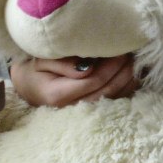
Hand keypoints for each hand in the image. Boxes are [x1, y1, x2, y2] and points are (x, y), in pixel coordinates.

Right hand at [8, 54, 137, 106]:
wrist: (29, 87)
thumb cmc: (36, 70)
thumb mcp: (42, 61)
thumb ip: (62, 63)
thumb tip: (87, 69)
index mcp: (58, 95)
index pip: (93, 81)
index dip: (110, 65)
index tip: (120, 49)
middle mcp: (72, 108)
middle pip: (107, 91)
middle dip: (123, 71)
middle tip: (131, 53)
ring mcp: (83, 113)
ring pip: (114, 98)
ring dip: (128, 79)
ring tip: (133, 60)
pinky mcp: (92, 111)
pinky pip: (115, 101)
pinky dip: (127, 87)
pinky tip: (131, 72)